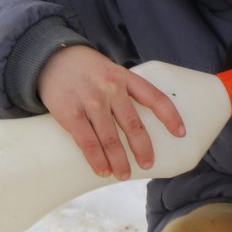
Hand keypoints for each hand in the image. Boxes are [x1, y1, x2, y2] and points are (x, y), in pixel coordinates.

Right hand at [37, 46, 185, 179]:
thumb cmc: (85, 69)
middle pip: (133, 124)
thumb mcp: (110, 71)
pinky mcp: (71, 113)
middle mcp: (111, 88)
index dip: (170, 116)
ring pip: (110, 138)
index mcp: (125, 77)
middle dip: (143, 148)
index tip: (181, 133)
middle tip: (148, 164)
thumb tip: (137, 125)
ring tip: (123, 174)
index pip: (155, 97)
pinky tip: (103, 170)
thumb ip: (124, 91)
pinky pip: (87, 141)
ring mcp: (91, 101)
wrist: (51, 57)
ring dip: (119, 160)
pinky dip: (97, 159)